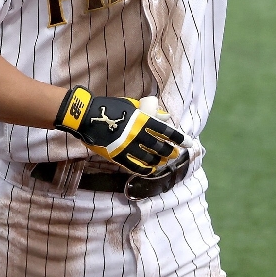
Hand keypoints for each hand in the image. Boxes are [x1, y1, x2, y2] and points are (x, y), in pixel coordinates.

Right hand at [55, 88, 189, 174]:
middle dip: (170, 152)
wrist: (86, 117)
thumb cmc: (110, 108)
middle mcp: (137, 135)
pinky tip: (151, 170)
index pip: (166, 131)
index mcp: (141, 120)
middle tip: (175, 154)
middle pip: (160, 147)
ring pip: (149, 159)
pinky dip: (145, 170)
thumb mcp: (130, 105)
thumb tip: (166, 116)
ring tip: (164, 162)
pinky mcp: (117, 156)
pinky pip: (135, 166)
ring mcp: (127, 147)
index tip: (189, 143)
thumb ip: (148, 112)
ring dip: (159, 161)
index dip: (179, 138)